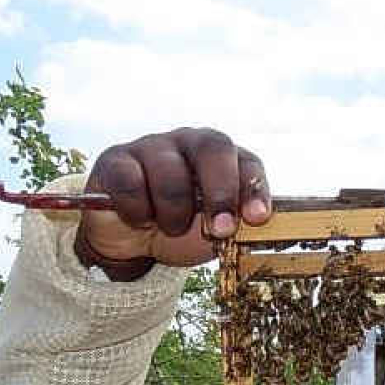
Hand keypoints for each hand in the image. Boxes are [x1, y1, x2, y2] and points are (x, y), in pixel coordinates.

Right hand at [81, 128, 271, 266]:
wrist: (134, 241)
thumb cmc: (184, 228)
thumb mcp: (217, 231)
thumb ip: (240, 224)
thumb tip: (268, 228)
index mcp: (223, 159)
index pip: (247, 162)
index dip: (254, 189)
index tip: (256, 218)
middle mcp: (190, 143)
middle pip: (213, 148)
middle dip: (220, 192)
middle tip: (219, 229)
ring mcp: (152, 146)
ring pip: (170, 173)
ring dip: (174, 212)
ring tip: (171, 228)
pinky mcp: (116, 160)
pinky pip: (130, 184)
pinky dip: (137, 211)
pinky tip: (140, 219)